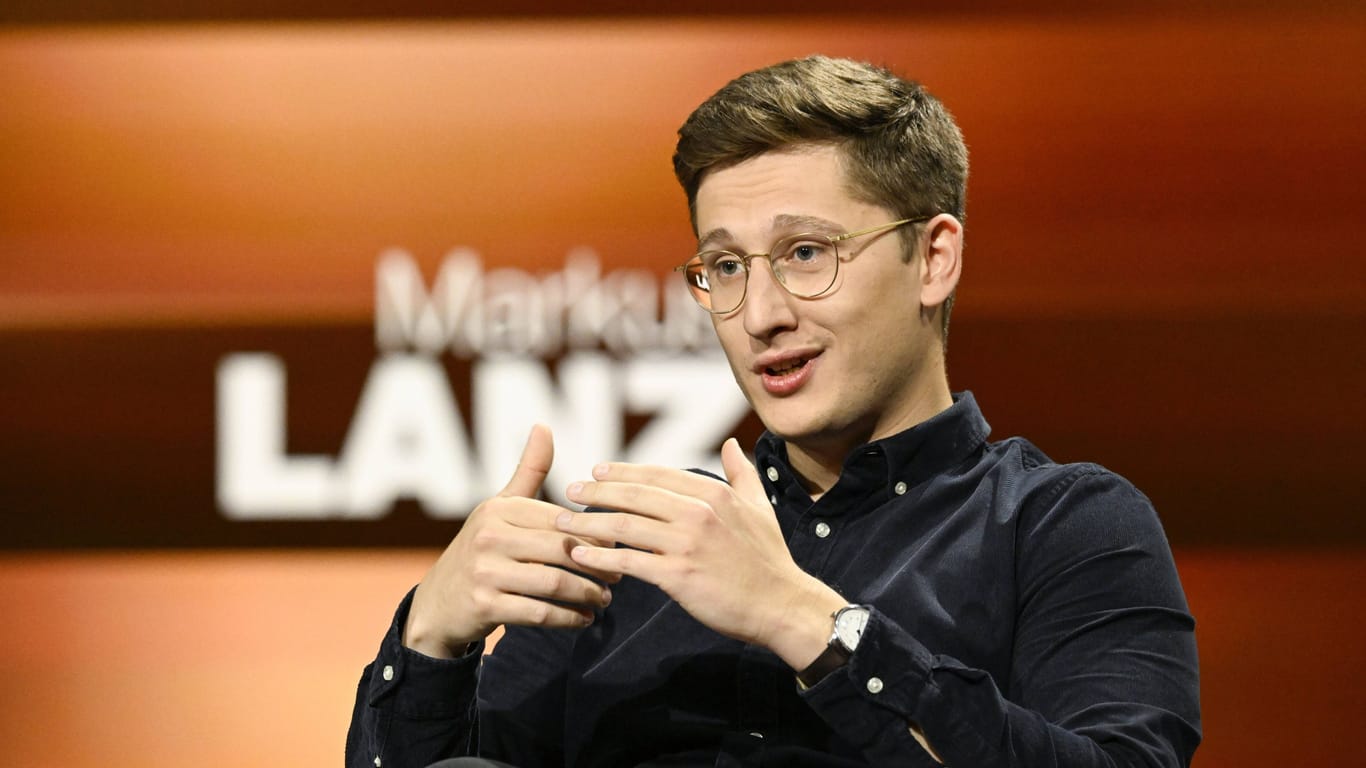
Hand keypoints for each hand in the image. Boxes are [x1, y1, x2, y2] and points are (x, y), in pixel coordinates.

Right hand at [404, 424, 616, 658]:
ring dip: (587, 595)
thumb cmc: (482, 548)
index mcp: (499, 509)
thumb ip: (529, 471)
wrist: (438, 603)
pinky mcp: (485, 606)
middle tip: (618, 576)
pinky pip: (539, 613)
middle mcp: (489, 536)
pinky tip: (584, 619)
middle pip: (562, 550)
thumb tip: (544, 426)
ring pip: (555, 583)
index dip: (595, 534)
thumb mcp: (500, 507)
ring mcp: (485, 572)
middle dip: (597, 565)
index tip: (617, 546)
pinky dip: (568, 618)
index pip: (561, 519)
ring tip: (604, 599)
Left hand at [557, 438, 843, 669]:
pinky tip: (580, 556)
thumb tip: (731, 443)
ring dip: (588, 523)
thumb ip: (741, 473)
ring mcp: (686, 544)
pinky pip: (628, 561)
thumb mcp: (759, 507)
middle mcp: (698, 512)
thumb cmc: (770, 559)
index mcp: (714, 493)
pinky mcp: (677, 576)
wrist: (782, 605)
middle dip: (596, 491)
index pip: (657, 475)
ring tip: (562, 522)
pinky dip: (600, 557)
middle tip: (570, 490)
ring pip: (625, 525)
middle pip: (634, 495)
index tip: (597, 470)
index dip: (623, 472)